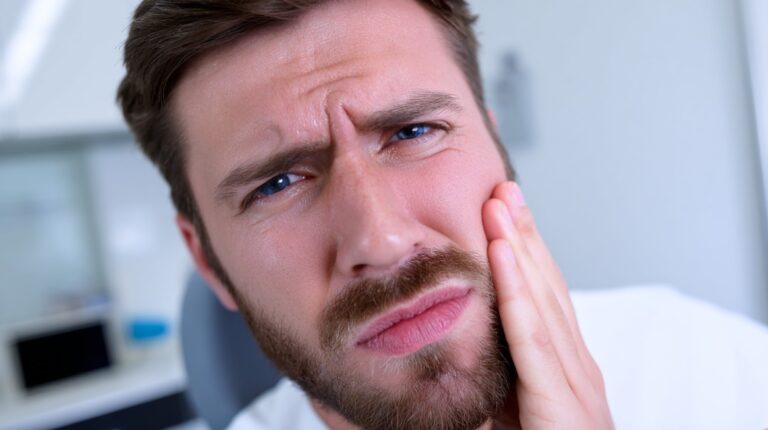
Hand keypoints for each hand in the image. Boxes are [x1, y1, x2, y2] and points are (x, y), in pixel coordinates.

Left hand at [482, 182, 612, 429]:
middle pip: (547, 289)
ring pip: (542, 301)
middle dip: (525, 237)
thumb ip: (497, 384)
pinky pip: (533, 337)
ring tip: (500, 203)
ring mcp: (576, 385)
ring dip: (520, 246)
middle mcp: (577, 370)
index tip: (503, 215)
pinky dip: (518, 290)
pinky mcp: (563, 404)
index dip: (525, 255)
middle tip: (504, 191)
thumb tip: (459, 356)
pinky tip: (503, 252)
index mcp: (564, 372)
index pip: (543, 301)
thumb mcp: (513, 417)